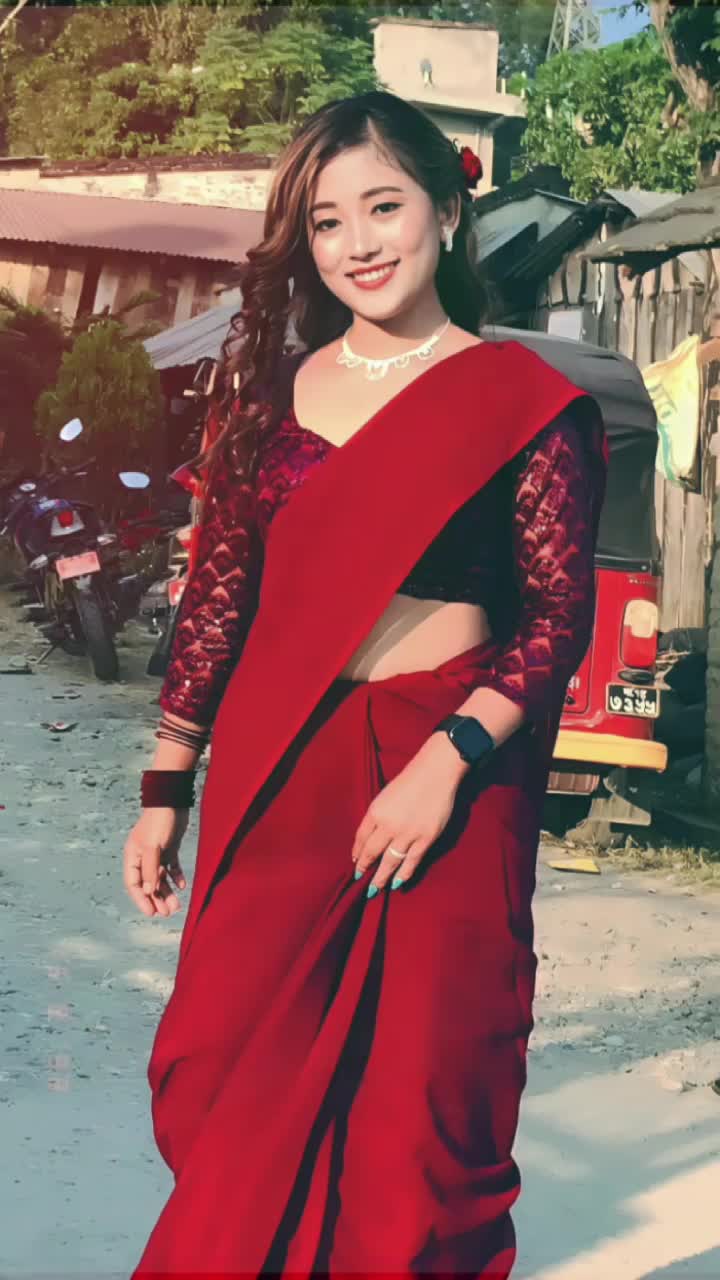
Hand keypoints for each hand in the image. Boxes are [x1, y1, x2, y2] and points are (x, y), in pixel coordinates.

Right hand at [123, 807, 189, 917]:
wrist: (172, 799)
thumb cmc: (159, 821)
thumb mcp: (154, 847)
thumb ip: (151, 869)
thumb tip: (149, 892)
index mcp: (133, 856)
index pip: (133, 884)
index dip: (142, 900)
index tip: (151, 914)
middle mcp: (142, 856)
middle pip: (148, 884)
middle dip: (157, 899)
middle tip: (168, 913)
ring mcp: (156, 853)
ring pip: (160, 878)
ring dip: (167, 892)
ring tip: (177, 906)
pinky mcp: (169, 848)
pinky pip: (171, 867)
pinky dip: (176, 877)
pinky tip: (183, 886)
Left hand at [351, 733, 467, 895]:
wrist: (435, 774)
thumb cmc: (409, 782)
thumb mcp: (385, 796)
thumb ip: (377, 816)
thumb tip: (370, 838)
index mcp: (375, 811)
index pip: (361, 837)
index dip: (357, 853)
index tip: (355, 862)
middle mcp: (388, 824)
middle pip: (372, 853)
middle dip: (365, 869)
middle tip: (360, 881)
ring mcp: (407, 833)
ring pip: (390, 862)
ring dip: (381, 878)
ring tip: (375, 889)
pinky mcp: (426, 838)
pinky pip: (412, 861)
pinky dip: (404, 874)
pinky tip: (397, 883)